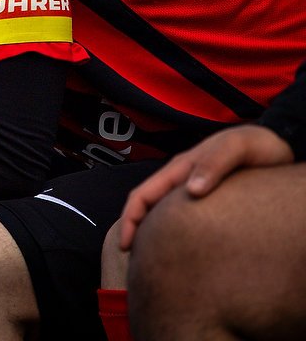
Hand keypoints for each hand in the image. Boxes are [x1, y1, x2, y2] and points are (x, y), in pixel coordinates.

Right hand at [119, 124, 291, 249]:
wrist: (280, 144)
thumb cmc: (257, 144)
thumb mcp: (236, 147)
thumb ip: (214, 164)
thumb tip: (192, 190)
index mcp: (180, 168)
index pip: (143, 195)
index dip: (130, 219)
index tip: (126, 245)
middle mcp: (182, 180)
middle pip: (147, 207)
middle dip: (135, 231)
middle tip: (136, 261)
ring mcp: (193, 189)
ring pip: (162, 214)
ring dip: (152, 233)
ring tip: (152, 259)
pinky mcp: (208, 199)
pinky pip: (182, 218)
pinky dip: (172, 233)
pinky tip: (180, 248)